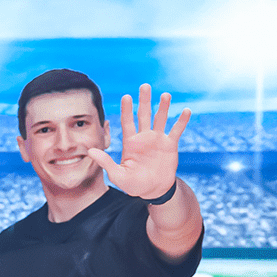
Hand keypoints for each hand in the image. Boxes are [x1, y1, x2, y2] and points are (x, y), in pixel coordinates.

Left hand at [87, 83, 190, 200]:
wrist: (153, 190)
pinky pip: (176, 130)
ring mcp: (158, 140)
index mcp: (130, 142)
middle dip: (144, 101)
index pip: (127, 122)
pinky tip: (187, 110)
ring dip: (163, 107)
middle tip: (145, 86)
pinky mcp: (170, 145)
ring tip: (165, 95)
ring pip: (160, 119)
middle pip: (144, 115)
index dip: (127, 109)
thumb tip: (90, 151)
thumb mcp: (117, 175)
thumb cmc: (133, 184)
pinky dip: (182, 121)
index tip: (126, 96)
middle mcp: (144, 137)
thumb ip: (105, 162)